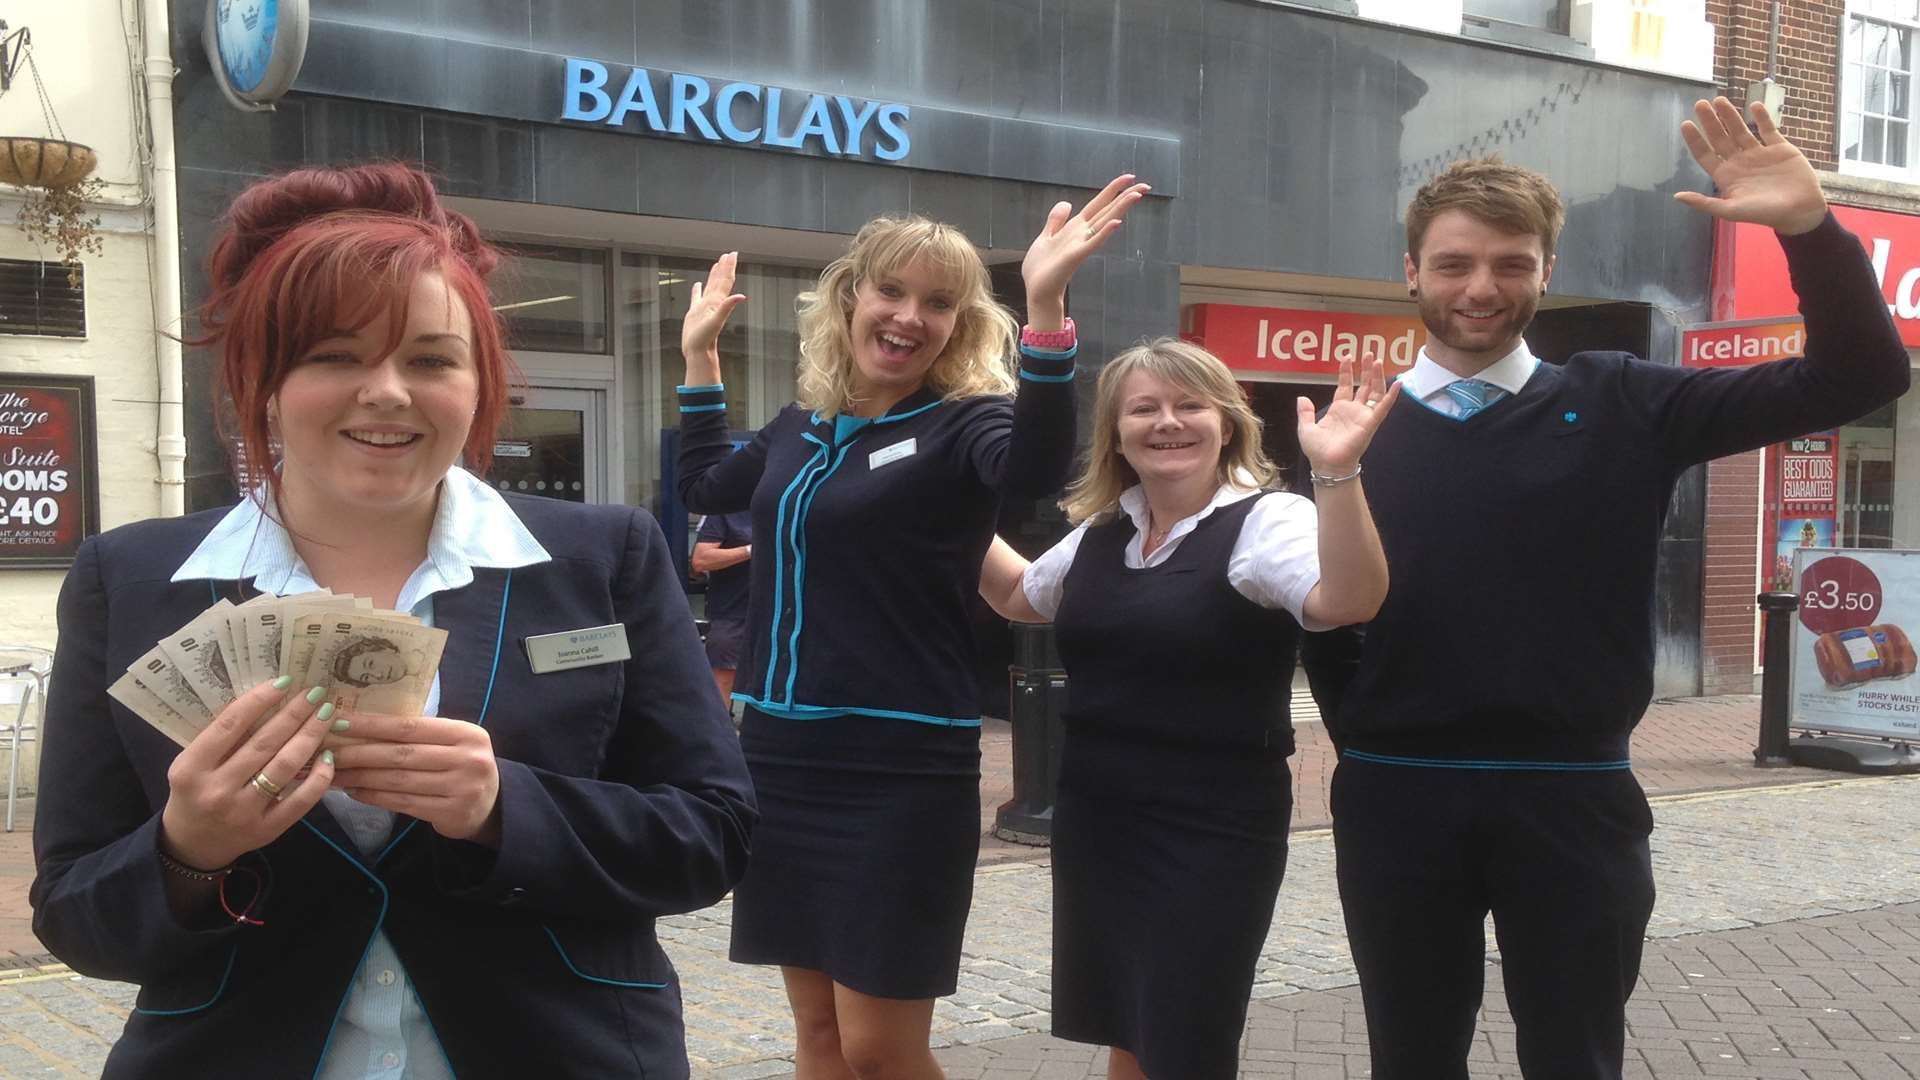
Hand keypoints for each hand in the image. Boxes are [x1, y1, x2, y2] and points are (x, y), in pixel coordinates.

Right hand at [160, 679, 336, 869]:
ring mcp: (244, 812)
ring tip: (326, 715)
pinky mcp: (267, 829)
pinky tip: (329, 756)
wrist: (192, 844)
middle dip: (294, 714)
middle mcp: (217, 790)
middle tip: (316, 693)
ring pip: (284, 767)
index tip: (284, 681)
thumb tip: (265, 697)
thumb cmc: (195, 792)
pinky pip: (301, 800)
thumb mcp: (193, 763)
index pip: (230, 725)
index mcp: (191, 768)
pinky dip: (319, 776)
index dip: (259, 700)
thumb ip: (221, 738)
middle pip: (264, 743)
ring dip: (310, 737)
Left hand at [328, 713, 503, 845]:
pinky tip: (355, 792)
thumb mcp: (452, 743)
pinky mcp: (451, 813)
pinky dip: (375, 797)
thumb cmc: (461, 767)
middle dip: (359, 752)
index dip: (372, 724)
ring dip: (361, 776)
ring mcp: (461, 788)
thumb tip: (361, 727)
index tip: (339, 721)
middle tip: (326, 751)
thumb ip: (419, 736)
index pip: (410, 726)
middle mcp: (467, 759)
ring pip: (398, 780)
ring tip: (333, 773)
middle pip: (401, 754)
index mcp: (466, 733)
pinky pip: (403, 803)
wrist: (491, 805)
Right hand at [681, 252, 745, 371]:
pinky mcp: (695, 313)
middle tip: (728, 254)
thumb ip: (727, 307)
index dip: (729, 267)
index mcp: (717, 302)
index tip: (732, 254)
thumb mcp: (716, 321)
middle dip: (724, 267)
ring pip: (710, 287)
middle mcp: (713, 303)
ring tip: (717, 264)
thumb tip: (742, 296)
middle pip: (720, 281)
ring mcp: (704, 307)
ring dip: (714, 275)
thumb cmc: (705, 339)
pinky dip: (697, 290)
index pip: (725, 281)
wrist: (698, 352)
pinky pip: (696, 297)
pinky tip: (697, 284)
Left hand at [1021, 174, 1150, 328]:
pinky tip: (1116, 223)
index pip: (1098, 204)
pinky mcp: (1075, 256)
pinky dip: (1104, 233)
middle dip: (1125, 196)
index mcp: (1075, 227)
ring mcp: (1081, 244)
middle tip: (1146, 185)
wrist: (1036, 290)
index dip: (1112, 189)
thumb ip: (1056, 220)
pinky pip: (1093, 243)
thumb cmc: (1041, 268)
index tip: (1129, 177)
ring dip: (1120, 208)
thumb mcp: (1045, 237)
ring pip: (1104, 222)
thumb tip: (1067, 203)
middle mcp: (1082, 233)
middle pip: (1107, 210)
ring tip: (1136, 195)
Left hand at [1296, 349, 1400, 474]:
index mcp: (1338, 410)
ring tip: (1377, 360)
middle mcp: (1353, 411)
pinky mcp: (1371, 422)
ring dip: (1377, 377)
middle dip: (1366, 370)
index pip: (1345, 386)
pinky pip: (1384, 406)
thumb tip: (1302, 397)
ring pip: (1374, 392)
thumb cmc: (1318, 451)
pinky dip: (1392, 395)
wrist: (1327, 465)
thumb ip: (1305, 412)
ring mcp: (1363, 416)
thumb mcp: (1306, 428)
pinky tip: (1398, 382)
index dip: (1346, 372)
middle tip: (1368, 354)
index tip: (1347, 357)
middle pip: (1363, 386)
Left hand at [1676, 97, 1826, 234]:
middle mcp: (1740, 162)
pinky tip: (1754, 105)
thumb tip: (1676, 196)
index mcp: (1726, 176)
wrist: (1800, 211)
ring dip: (1730, 116)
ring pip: (1741, 131)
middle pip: (1720, 138)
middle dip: (1710, 122)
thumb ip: (1704, 203)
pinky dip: (1762, 118)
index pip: (1705, 154)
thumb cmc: (1764, 214)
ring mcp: (1760, 154)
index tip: (1686, 124)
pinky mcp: (1780, 149)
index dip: (1695, 140)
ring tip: (1720, 100)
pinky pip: (1769, 130)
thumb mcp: (1730, 210)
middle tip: (1700, 104)